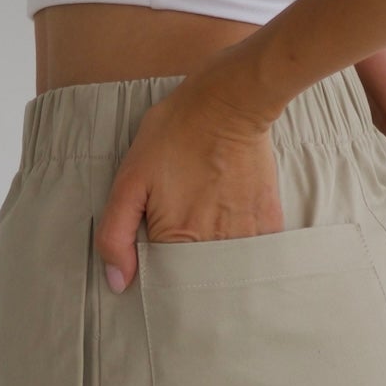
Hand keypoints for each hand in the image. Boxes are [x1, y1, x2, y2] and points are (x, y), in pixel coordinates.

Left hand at [94, 63, 281, 294]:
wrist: (230, 102)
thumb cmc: (176, 132)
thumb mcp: (130, 176)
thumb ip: (116, 232)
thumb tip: (119, 283)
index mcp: (176, 239)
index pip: (163, 283)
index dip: (156, 276)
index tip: (156, 261)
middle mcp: (214, 246)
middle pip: (199, 283)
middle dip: (189, 279)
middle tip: (184, 246)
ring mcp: (246, 236)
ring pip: (229, 275)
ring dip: (218, 269)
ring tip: (209, 236)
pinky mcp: (269, 222)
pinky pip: (257, 256)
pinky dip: (245, 254)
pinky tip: (234, 232)